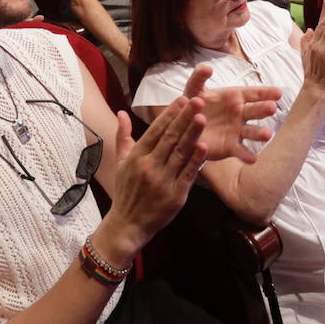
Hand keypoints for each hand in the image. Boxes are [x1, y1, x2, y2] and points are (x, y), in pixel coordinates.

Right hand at [104, 96, 209, 256]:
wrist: (128, 224)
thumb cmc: (126, 191)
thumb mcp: (121, 162)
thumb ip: (123, 136)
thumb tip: (121, 112)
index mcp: (136, 156)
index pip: (155, 130)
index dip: (169, 114)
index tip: (182, 99)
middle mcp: (149, 166)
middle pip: (170, 138)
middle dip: (184, 117)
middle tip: (197, 100)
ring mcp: (162, 181)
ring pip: (180, 153)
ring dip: (192, 134)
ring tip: (202, 117)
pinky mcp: (175, 195)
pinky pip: (187, 174)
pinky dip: (196, 160)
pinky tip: (204, 146)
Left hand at [183, 64, 279, 164]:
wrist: (183, 128)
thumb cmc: (192, 105)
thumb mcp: (193, 90)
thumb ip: (198, 78)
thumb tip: (207, 68)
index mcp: (234, 97)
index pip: (253, 93)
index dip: (265, 92)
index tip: (278, 93)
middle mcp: (239, 114)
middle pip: (254, 111)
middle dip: (264, 109)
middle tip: (272, 108)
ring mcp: (236, 131)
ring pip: (251, 132)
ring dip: (259, 133)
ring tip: (267, 135)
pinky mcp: (229, 147)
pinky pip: (240, 151)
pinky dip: (246, 155)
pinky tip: (253, 159)